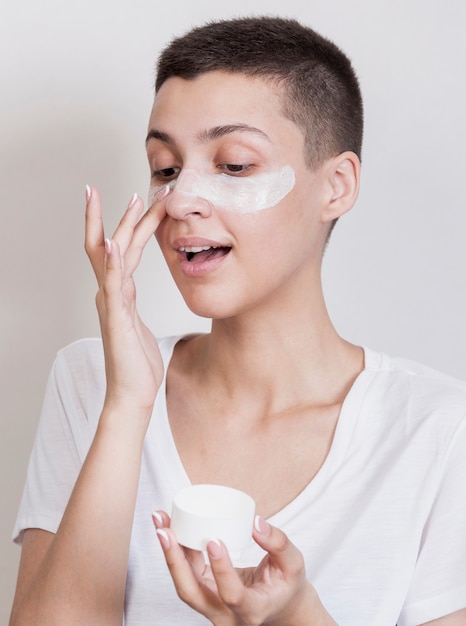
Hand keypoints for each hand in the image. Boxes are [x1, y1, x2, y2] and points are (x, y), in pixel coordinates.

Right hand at [84, 185, 170, 417]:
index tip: (136, 198)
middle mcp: (112, 294)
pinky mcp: (116, 319)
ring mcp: (112, 305)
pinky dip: (113, 263)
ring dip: (123, 228)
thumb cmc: (137, 363)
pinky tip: (116, 244)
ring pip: (115, 258)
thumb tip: (130, 288)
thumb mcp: (136, 325)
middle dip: (123, 216)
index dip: (125, 224)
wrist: (133, 394)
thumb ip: (130, 303)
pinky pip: (114, 286)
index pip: (119, 250)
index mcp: (118, 294)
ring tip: (131, 202)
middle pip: (113, 245)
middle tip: (135, 190)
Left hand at [152, 511, 335, 625]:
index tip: (213, 540)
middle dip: (174, 560)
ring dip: (169, 551)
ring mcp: (211, 608)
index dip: (221, 569)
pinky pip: (186, 574)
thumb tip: (255, 521)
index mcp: (252, 611)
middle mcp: (226, 616)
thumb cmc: (286, 585)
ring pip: (184, 584)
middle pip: (191, 593)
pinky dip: (176, 550)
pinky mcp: (204, 594)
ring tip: (160, 521)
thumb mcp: (294, 564)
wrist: (281, 608)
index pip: (231, 594)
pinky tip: (168, 527)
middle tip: (164, 530)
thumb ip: (279, 542)